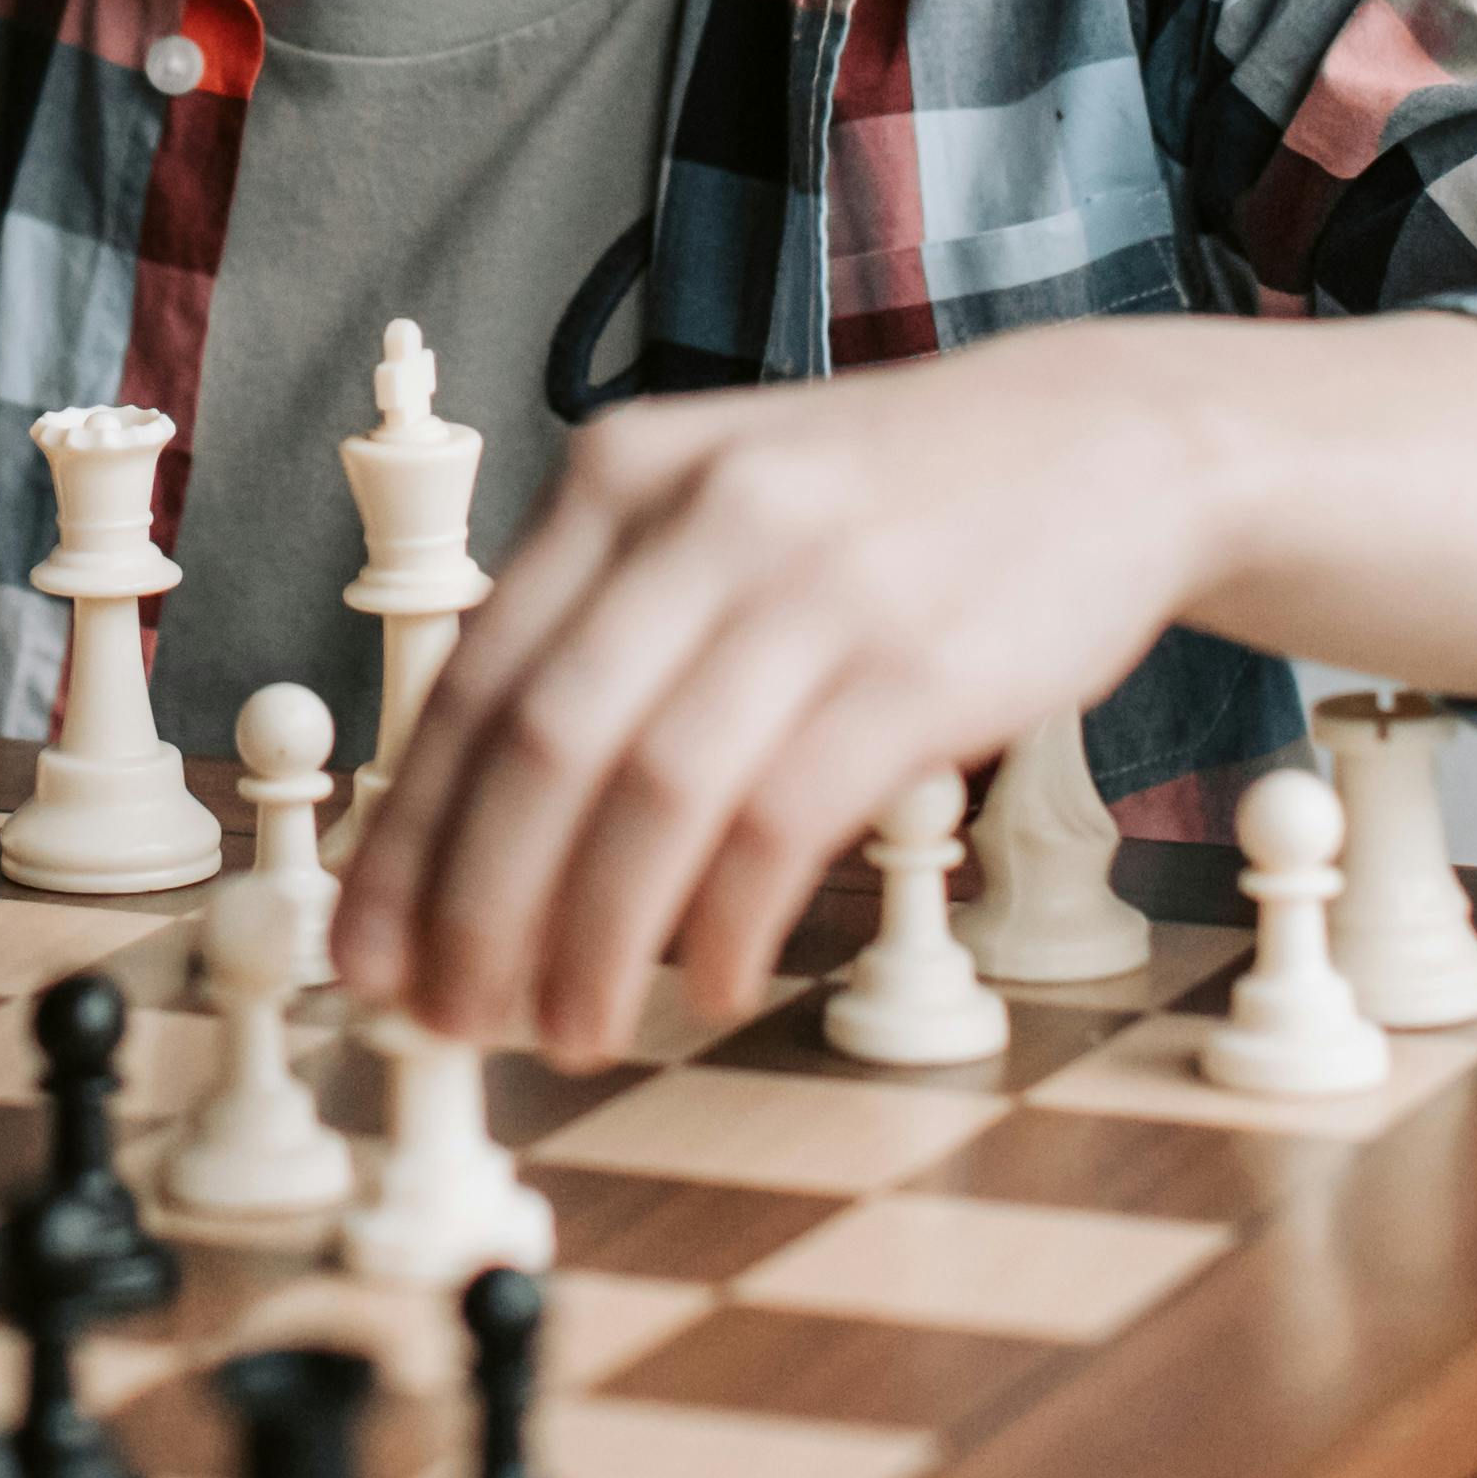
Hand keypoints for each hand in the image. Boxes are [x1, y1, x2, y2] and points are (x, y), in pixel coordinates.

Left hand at [330, 325, 1219, 1062]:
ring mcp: (815, 586)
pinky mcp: (921, 664)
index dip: (407, 837)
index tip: (366, 952)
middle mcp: (703, 517)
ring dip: (593, 940)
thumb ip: (602, 624)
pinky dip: (728, 921)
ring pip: (653, 796)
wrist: (1111, 445)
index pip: (475, 680)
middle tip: (447, 1018)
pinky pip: (785, 820)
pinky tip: (706, 983)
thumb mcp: (717, 505)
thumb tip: (470, 824)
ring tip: (570, 1032)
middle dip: (475, 909)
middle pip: (543, 747)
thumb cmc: (888, 508)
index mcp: (621, 474)